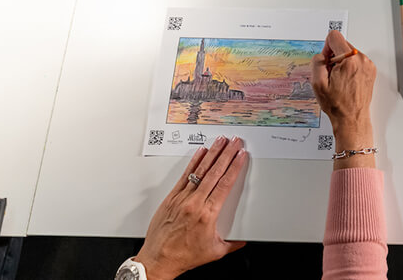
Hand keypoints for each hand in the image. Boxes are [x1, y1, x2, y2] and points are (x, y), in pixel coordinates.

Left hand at [136, 136, 247, 279]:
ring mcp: (181, 199)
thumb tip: (243, 241)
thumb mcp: (215, 251)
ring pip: (200, 171)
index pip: (225, 184)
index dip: (234, 167)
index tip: (240, 156)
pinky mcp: (171, 198)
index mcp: (208, 214)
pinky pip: (185, 176)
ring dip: (212, 154)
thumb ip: (232, 243)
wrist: (158, 260)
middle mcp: (194, 203)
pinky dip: (193, 163)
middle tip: (234, 142)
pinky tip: (200, 153)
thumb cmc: (183, 256)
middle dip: (227, 154)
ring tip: (220, 141)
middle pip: (214, 172)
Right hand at [311, 30, 375, 141]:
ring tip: (339, 80)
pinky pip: (357, 61)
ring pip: (350, 53)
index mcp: (349, 60)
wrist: (352, 118)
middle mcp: (362, 60)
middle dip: (334, 57)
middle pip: (342, 44)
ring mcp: (368, 65)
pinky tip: (346, 82)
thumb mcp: (318, 84)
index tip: (326, 61)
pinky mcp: (371, 70)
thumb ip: (317, 63)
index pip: (334, 36)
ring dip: (342, 63)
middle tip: (331, 75)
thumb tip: (321, 55)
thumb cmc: (338, 105)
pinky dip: (350, 68)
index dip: (326, 48)